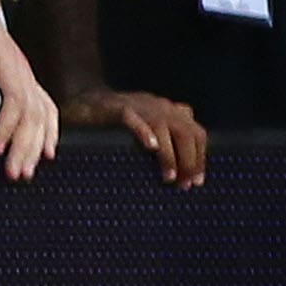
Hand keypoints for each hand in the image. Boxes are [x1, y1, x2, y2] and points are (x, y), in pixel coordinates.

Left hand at [0, 0, 59, 181]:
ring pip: (43, 114)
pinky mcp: (25, 81)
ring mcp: (27, 75)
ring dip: (38, 144)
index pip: (15, 98)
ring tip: (28, 171)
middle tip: (14, 175)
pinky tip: (47, 151)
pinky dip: (49, 131)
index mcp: (4, 60)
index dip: (7, 126)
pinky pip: (45, 108)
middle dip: (26, 146)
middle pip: (33, 113)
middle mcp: (22, 69)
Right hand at [65, 84, 207, 186]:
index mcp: (169, 112)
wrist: (85, 101)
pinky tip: (151, 146)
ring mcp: (138, 106)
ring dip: (170, 154)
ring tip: (169, 177)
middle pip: (185, 131)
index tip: (196, 182)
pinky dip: (144, 131)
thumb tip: (184, 173)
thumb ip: (168, 140)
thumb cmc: (118, 123)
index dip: (199, 158)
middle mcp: (158, 106)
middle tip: (184, 184)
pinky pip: (133, 118)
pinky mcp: (116, 108)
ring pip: (163, 127)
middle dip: (189, 160)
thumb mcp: (149, 128)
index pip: (195, 133)